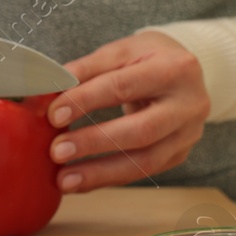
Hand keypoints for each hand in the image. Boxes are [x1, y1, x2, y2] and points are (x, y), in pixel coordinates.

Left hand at [44, 31, 210, 192]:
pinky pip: (143, 172)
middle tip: (57, 152)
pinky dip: (109, 178)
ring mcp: (188, 133)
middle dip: (94, 143)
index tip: (53, 115)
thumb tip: (46, 91)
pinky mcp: (180, 154)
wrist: (184, 72)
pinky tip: (81, 182)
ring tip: (64, 180)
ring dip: (100, 173)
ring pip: (145, 161)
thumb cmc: (147, 59)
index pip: (123, 86)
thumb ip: (84, 70)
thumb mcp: (120, 52)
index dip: (85, 101)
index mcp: (175, 69)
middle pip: (141, 130)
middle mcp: (190, 104)